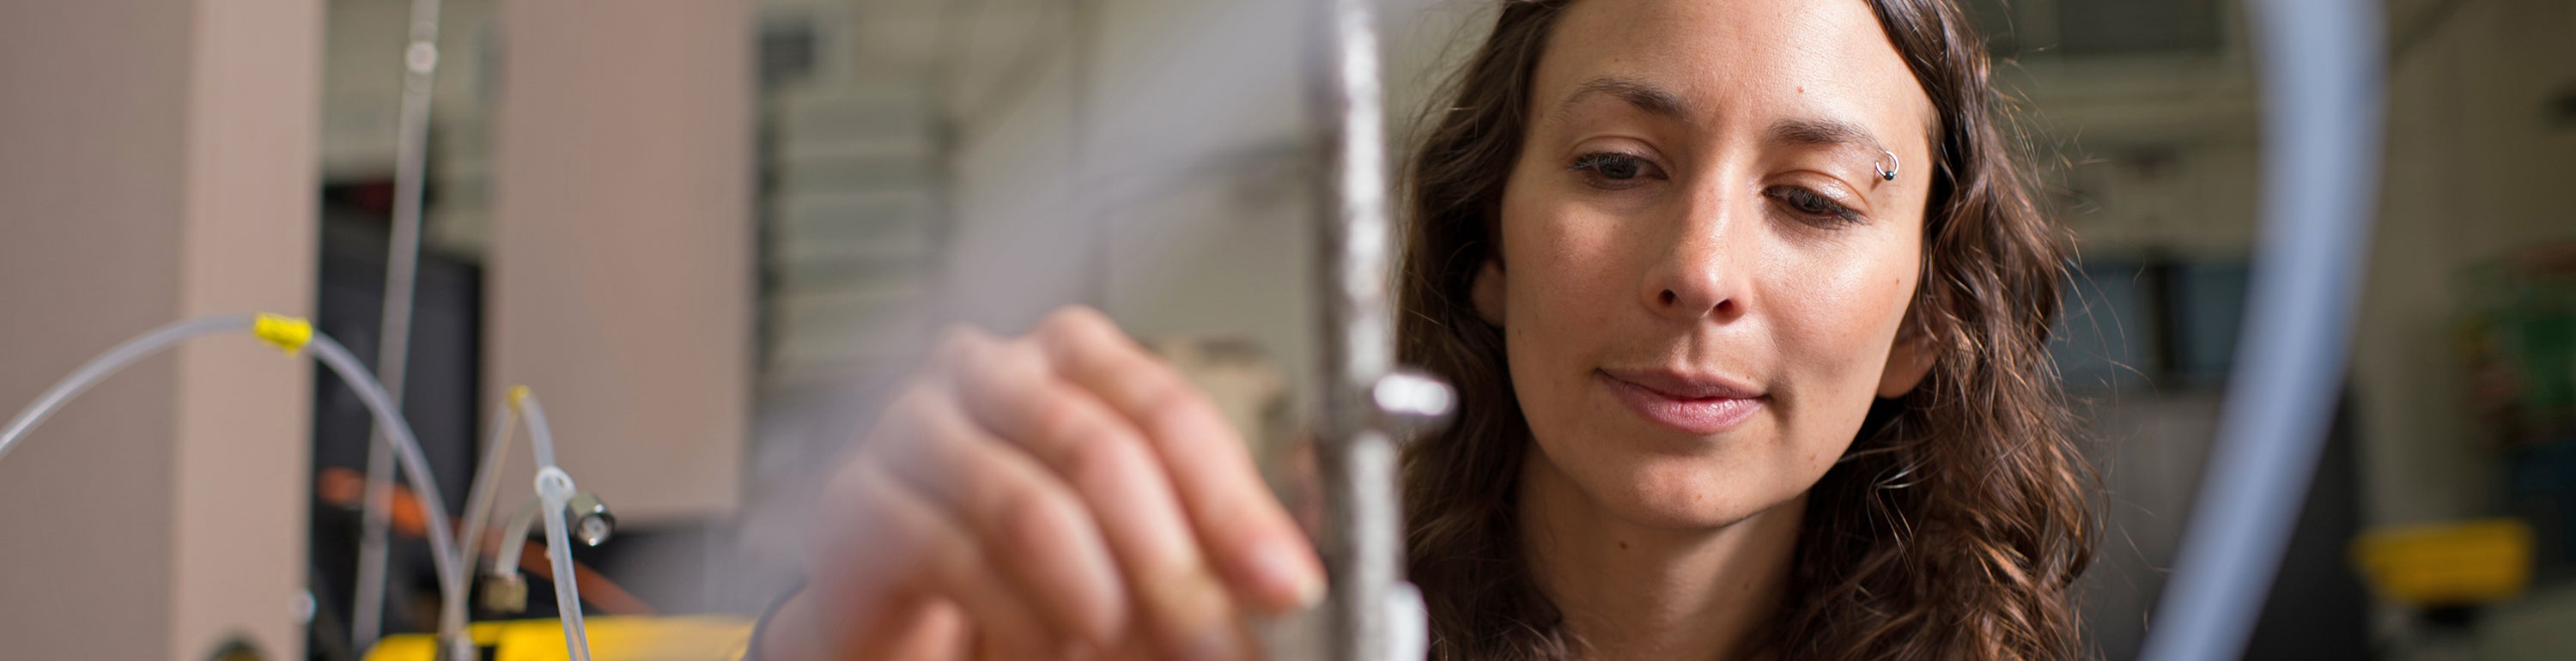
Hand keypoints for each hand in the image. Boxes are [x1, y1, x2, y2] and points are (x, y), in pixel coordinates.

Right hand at [759, 307, 1325, 659]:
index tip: (1284, 584)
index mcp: (1070, 358)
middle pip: (1100, 449)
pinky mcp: (856, 501)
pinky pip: (952, 553)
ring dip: (1097, 597)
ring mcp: (912, 427)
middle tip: (1213, 645)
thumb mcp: (1133, 552)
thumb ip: (1204, 553)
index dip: (1233, 503)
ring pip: (1027, 503)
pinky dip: (1017, 615)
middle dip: (1172, 565)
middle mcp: (988, 370)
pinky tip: (1050, 648)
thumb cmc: (1023, 564)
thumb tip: (1283, 583)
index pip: (1165, 410)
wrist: (901, 610)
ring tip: (1128, 652)